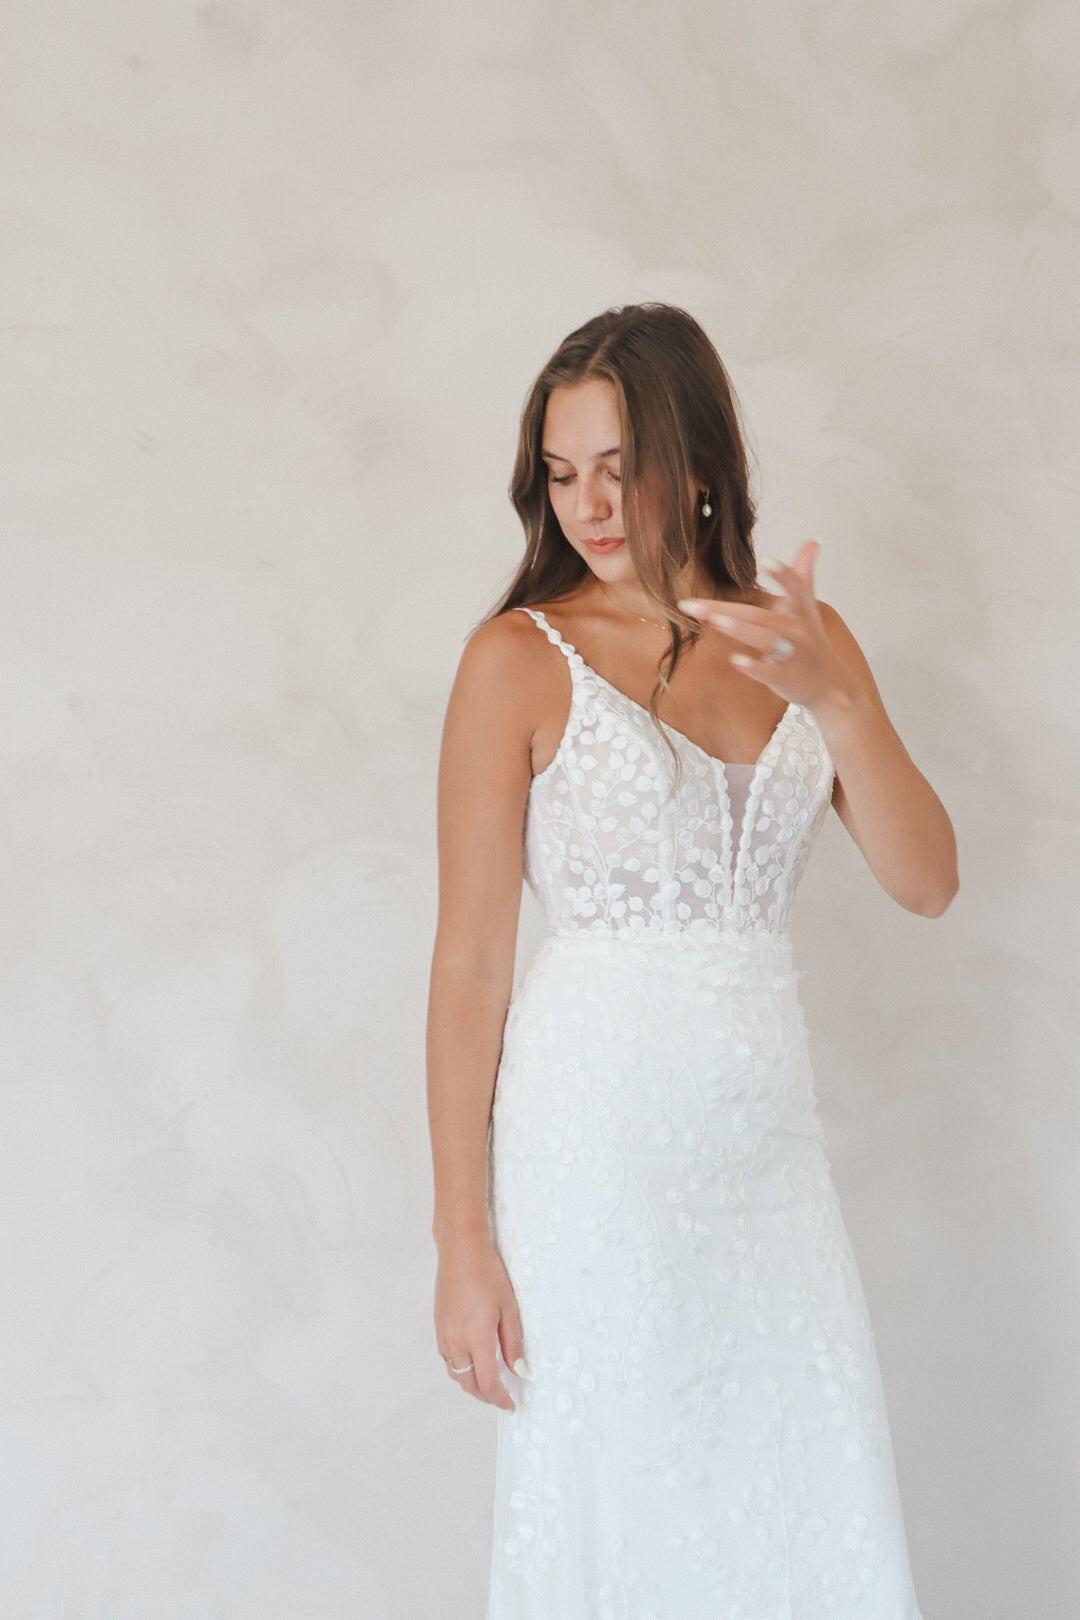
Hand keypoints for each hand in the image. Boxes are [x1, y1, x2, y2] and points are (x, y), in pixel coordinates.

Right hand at [434, 1234, 528, 1410]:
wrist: (460, 1250)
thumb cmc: (488, 1274)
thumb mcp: (509, 1308)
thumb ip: (513, 1343)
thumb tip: (518, 1370)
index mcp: (476, 1338)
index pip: (488, 1383)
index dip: (500, 1399)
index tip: (511, 1405)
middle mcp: (456, 1342)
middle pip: (468, 1384)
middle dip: (485, 1396)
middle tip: (502, 1398)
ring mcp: (443, 1335)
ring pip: (455, 1374)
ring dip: (471, 1384)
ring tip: (489, 1383)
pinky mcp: (438, 1327)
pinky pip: (448, 1359)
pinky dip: (461, 1368)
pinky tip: (472, 1361)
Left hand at [678, 540, 853, 714]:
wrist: (830, 685)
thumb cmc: (810, 642)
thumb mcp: (808, 608)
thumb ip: (802, 575)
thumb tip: (812, 541)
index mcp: (801, 610)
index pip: (795, 587)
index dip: (782, 574)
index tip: (765, 560)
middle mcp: (798, 630)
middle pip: (760, 616)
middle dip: (725, 609)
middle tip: (691, 604)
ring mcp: (793, 655)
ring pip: (766, 640)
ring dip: (741, 630)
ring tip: (715, 622)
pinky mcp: (786, 678)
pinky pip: (768, 672)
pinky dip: (754, 666)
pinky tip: (735, 660)